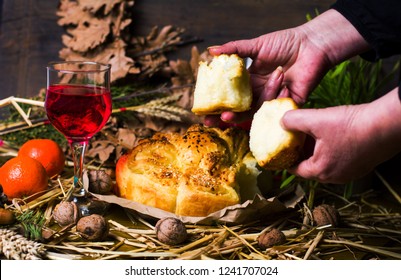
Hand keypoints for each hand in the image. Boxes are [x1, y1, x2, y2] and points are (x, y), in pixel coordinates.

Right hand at [204, 9, 370, 126]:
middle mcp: (261, 92)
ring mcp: (274, 99)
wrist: (312, 44)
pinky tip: (282, 79)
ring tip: (249, 99)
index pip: (233, 96)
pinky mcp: (288, 104)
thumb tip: (210, 51)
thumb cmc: (286, 42)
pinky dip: (277, 94)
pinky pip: (277, 107)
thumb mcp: (257, 45)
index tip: (205, 111)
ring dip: (252, 105)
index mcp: (252, 80)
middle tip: (212, 122)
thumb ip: (235, 49)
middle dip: (227, 117)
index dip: (220, 104)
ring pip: (257, 109)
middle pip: (242, 109)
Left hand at [281, 88, 400, 182]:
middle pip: (310, 167)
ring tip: (314, 134)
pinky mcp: (361, 165)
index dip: (286, 158)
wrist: (386, 126)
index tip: (282, 149)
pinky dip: (332, 150)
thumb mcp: (315, 119)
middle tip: (296, 139)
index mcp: (320, 171)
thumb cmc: (351, 125)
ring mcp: (350, 173)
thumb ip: (293, 120)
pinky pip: (340, 160)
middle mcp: (335, 177)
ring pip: (325, 163)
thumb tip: (282, 121)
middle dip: (302, 153)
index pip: (295, 169)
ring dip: (317, 151)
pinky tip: (333, 135)